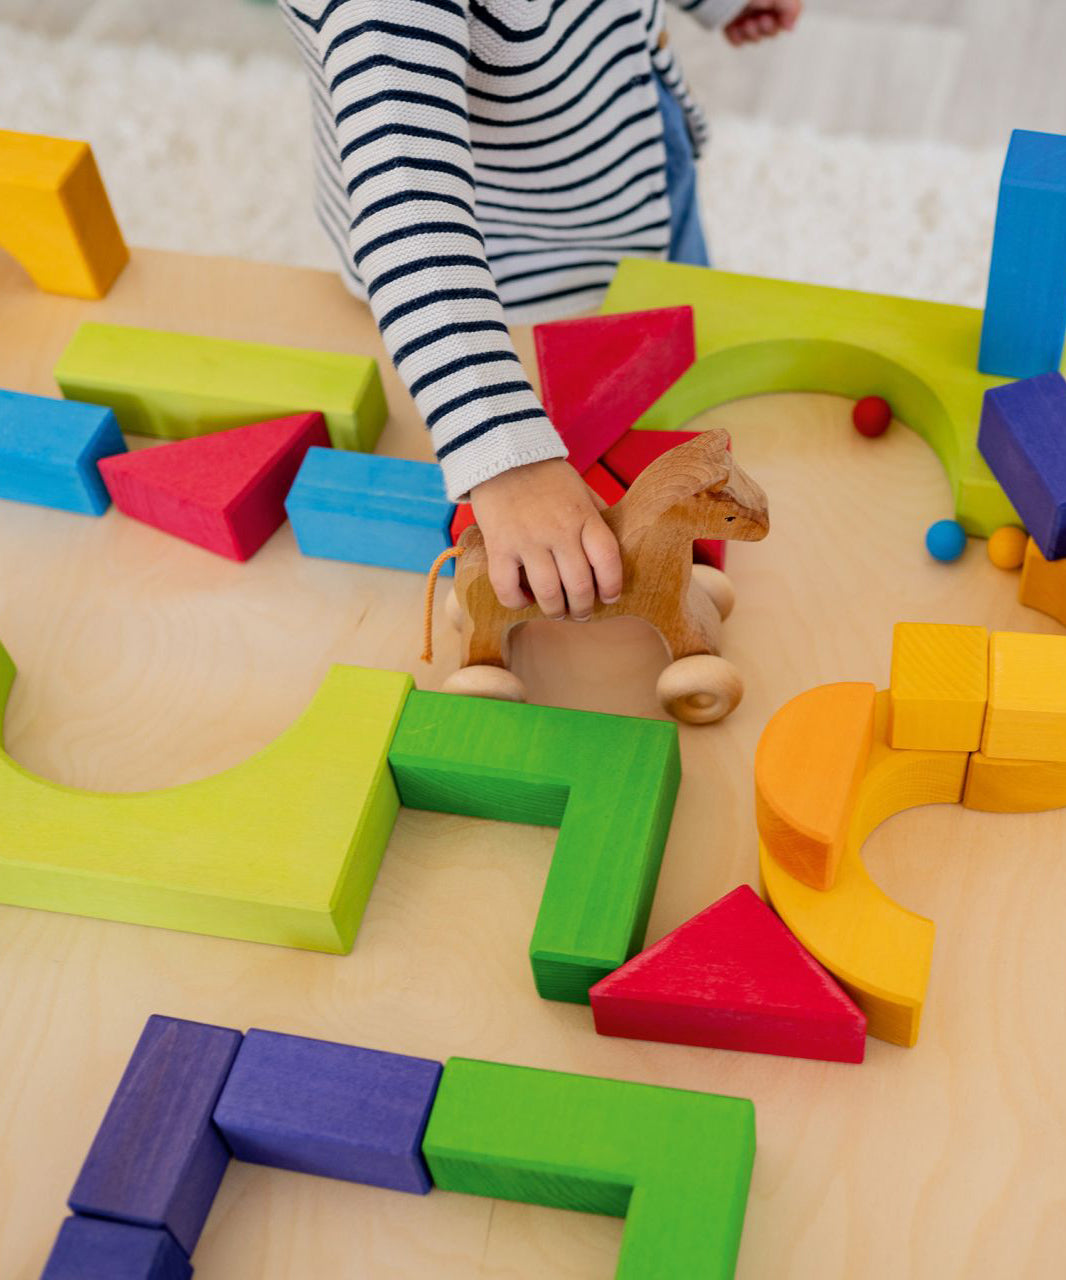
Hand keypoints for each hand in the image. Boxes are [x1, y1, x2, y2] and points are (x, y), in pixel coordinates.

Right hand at [470, 459, 622, 620]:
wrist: (502, 457)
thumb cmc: (545, 477)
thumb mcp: (581, 490)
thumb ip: (597, 515)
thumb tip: (615, 541)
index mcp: (584, 517)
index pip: (607, 560)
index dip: (612, 586)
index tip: (610, 597)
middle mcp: (559, 531)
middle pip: (580, 585)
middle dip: (583, 608)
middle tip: (580, 613)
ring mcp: (528, 540)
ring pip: (548, 592)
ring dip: (555, 610)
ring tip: (556, 611)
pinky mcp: (499, 546)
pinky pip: (507, 587)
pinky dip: (516, 602)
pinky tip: (522, 600)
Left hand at [724, 0, 801, 44]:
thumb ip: (792, 8)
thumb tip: (790, 27)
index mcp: (771, 0)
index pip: (785, 17)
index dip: (782, 20)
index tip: (776, 17)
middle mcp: (759, 6)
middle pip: (771, 31)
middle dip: (767, 28)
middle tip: (760, 19)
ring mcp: (744, 16)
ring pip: (755, 38)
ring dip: (752, 33)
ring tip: (746, 23)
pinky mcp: (729, 25)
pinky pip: (738, 42)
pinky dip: (737, 37)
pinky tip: (735, 27)